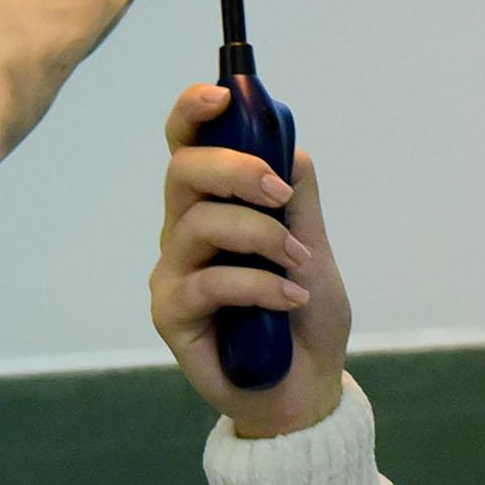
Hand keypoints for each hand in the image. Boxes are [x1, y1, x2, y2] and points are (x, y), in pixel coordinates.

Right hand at [151, 82, 352, 437]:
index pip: (188, 146)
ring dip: (260, 236)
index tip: (220, 95)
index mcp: (212, 206)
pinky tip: (289, 298)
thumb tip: (288, 148)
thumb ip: (298, 199)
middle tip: (280, 195)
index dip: (193, 112)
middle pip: (183, 172)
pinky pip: (208, 281)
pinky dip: (258, 284)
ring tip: (300, 264)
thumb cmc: (303, 318)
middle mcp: (183, 232)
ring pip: (198, 223)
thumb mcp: (313, 247)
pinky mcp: (171, 313)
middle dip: (235, 170)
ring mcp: (173, 272)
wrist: (304, 388)